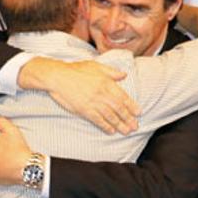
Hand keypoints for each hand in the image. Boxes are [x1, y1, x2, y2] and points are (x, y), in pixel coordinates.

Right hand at [18, 57, 138, 134]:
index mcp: (106, 82)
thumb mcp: (95, 65)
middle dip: (128, 118)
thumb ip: (111, 71)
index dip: (131, 106)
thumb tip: (124, 75)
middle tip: (135, 126)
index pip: (122, 96)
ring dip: (119, 124)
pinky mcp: (84, 110)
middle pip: (118, 108)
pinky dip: (105, 126)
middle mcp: (101, 93)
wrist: (58, 76)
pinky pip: (97, 120)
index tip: (138, 113)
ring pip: (110, 116)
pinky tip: (111, 131)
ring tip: (126, 131)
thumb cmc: (76, 69)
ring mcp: (93, 102)